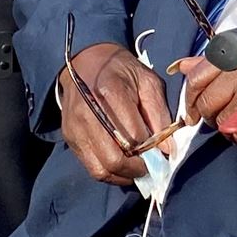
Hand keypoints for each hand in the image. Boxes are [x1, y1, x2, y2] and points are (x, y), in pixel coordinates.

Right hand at [57, 42, 172, 185]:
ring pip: (101, 169)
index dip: (152, 150)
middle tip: (151, 166)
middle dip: (137, 169)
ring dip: (123, 175)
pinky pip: (91, 167)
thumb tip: (167, 149)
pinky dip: (110, 172)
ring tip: (137, 167)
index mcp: (110, 93)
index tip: (162, 152)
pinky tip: (122, 164)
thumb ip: (159, 114)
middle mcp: (88, 114)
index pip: (133, 137)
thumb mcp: (148, 82)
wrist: (85, 61)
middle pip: (114, 159)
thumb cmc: (121, 71)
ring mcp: (75, 128)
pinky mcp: (69, 138)